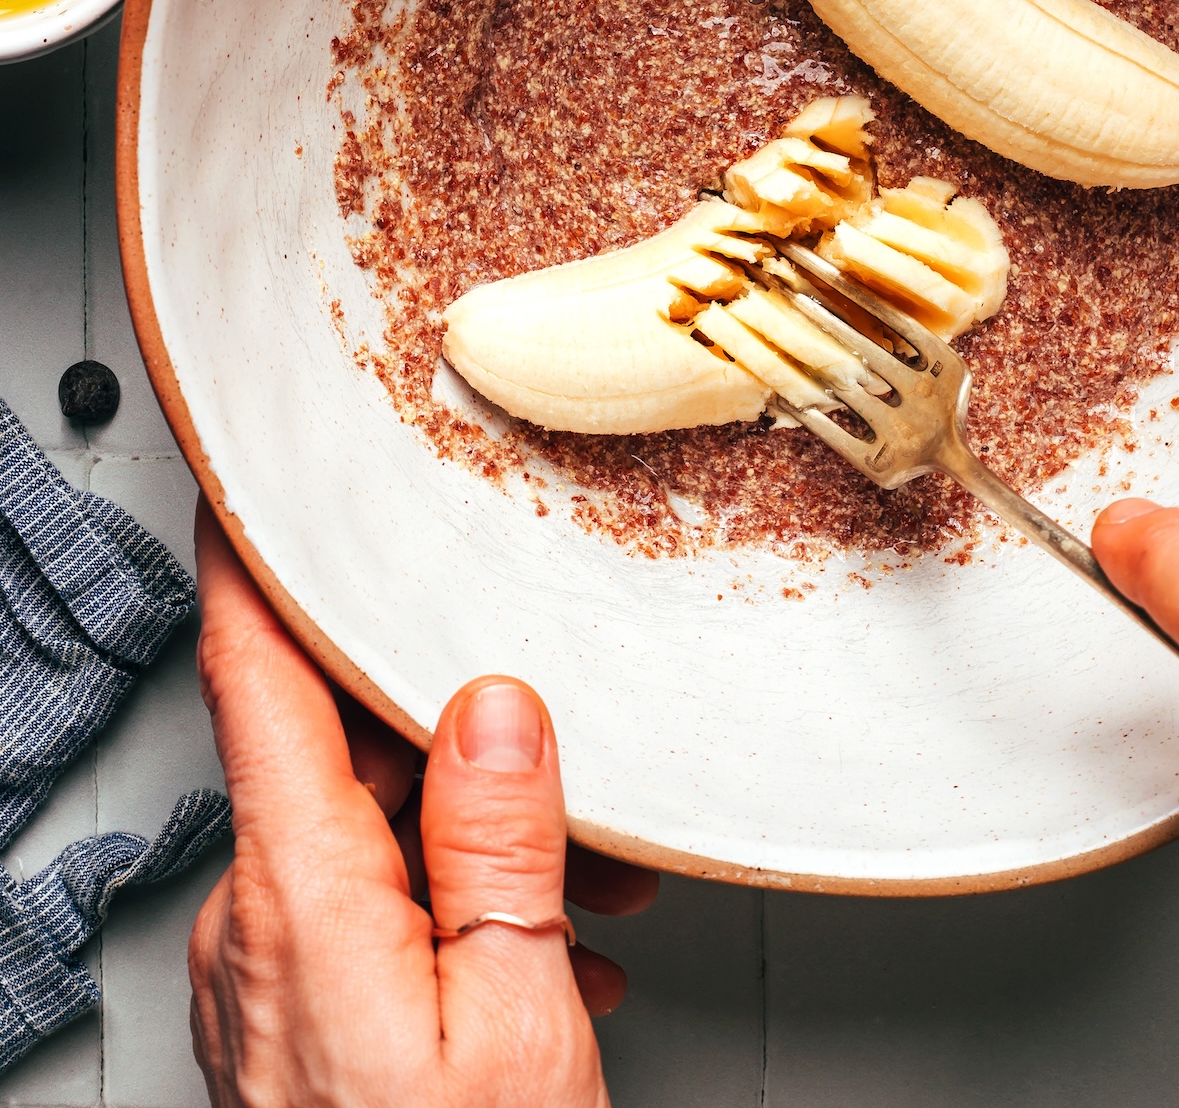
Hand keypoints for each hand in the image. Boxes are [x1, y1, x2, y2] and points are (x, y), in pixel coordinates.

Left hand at [188, 499, 657, 1106]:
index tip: (258, 486)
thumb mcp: (516, 1024)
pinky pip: (358, 915)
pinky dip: (448, 909)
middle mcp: (254, 932)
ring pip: (362, 839)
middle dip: (458, 737)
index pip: (253, 678)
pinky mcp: (281, 1029)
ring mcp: (259, 984)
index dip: (253, 568)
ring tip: (589, 892)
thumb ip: (499, 848)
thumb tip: (498, 708)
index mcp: (300, 901)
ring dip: (472, 840)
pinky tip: (539, 949)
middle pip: (335, 755)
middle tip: (572, 754)